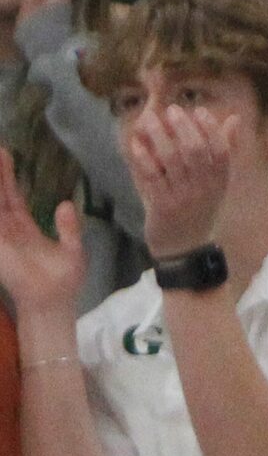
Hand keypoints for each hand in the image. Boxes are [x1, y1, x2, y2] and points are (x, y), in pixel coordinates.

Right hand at [0, 150, 83, 320]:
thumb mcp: (72, 250)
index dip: (6, 176)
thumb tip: (64, 204)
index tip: (4, 153)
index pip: (11, 196)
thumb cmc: (62, 280)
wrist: (53, 301)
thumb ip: (69, 227)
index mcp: (24, 227)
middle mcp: (7, 229)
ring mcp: (0, 237)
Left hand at [124, 102, 234, 258]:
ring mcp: (183, 197)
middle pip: (195, 151)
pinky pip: (152, 177)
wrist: (186, 248)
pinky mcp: (162, 206)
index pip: (221, 150)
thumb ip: (225, 150)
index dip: (211, 128)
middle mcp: (205, 188)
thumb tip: (234, 119)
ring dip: (158, 137)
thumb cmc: (201, 209)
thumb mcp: (218, 182)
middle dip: (182, 127)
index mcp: (221, 181)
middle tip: (170, 110)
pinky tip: (135, 144)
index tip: (199, 110)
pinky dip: (143, 158)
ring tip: (147, 120)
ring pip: (171, 160)